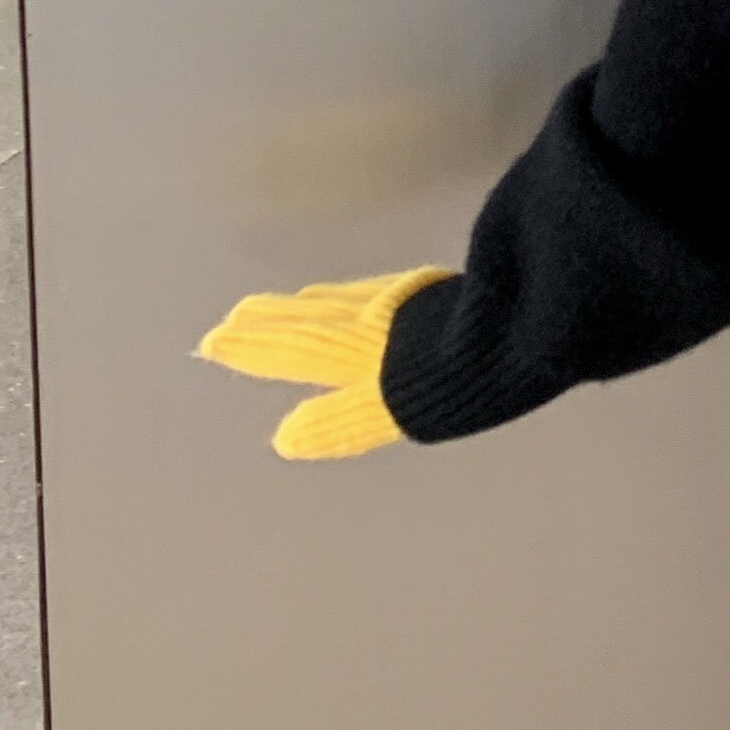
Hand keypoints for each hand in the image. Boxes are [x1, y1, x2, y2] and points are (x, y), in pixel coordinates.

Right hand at [196, 266, 451, 459]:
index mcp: (353, 350)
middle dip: (270, 320)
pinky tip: (362, 297)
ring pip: (340, 301)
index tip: (213, 341)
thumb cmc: (455, 378)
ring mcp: (400, 301)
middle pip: (309, 318)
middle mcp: (368, 320)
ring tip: (287, 305)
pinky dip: (350, 294)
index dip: (254, 347)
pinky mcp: (433, 292)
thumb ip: (338, 421)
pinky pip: (372, 291)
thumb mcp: (392, 410)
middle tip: (234, 316)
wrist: (516, 323)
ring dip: (308, 305)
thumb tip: (285, 438)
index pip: (291, 347)